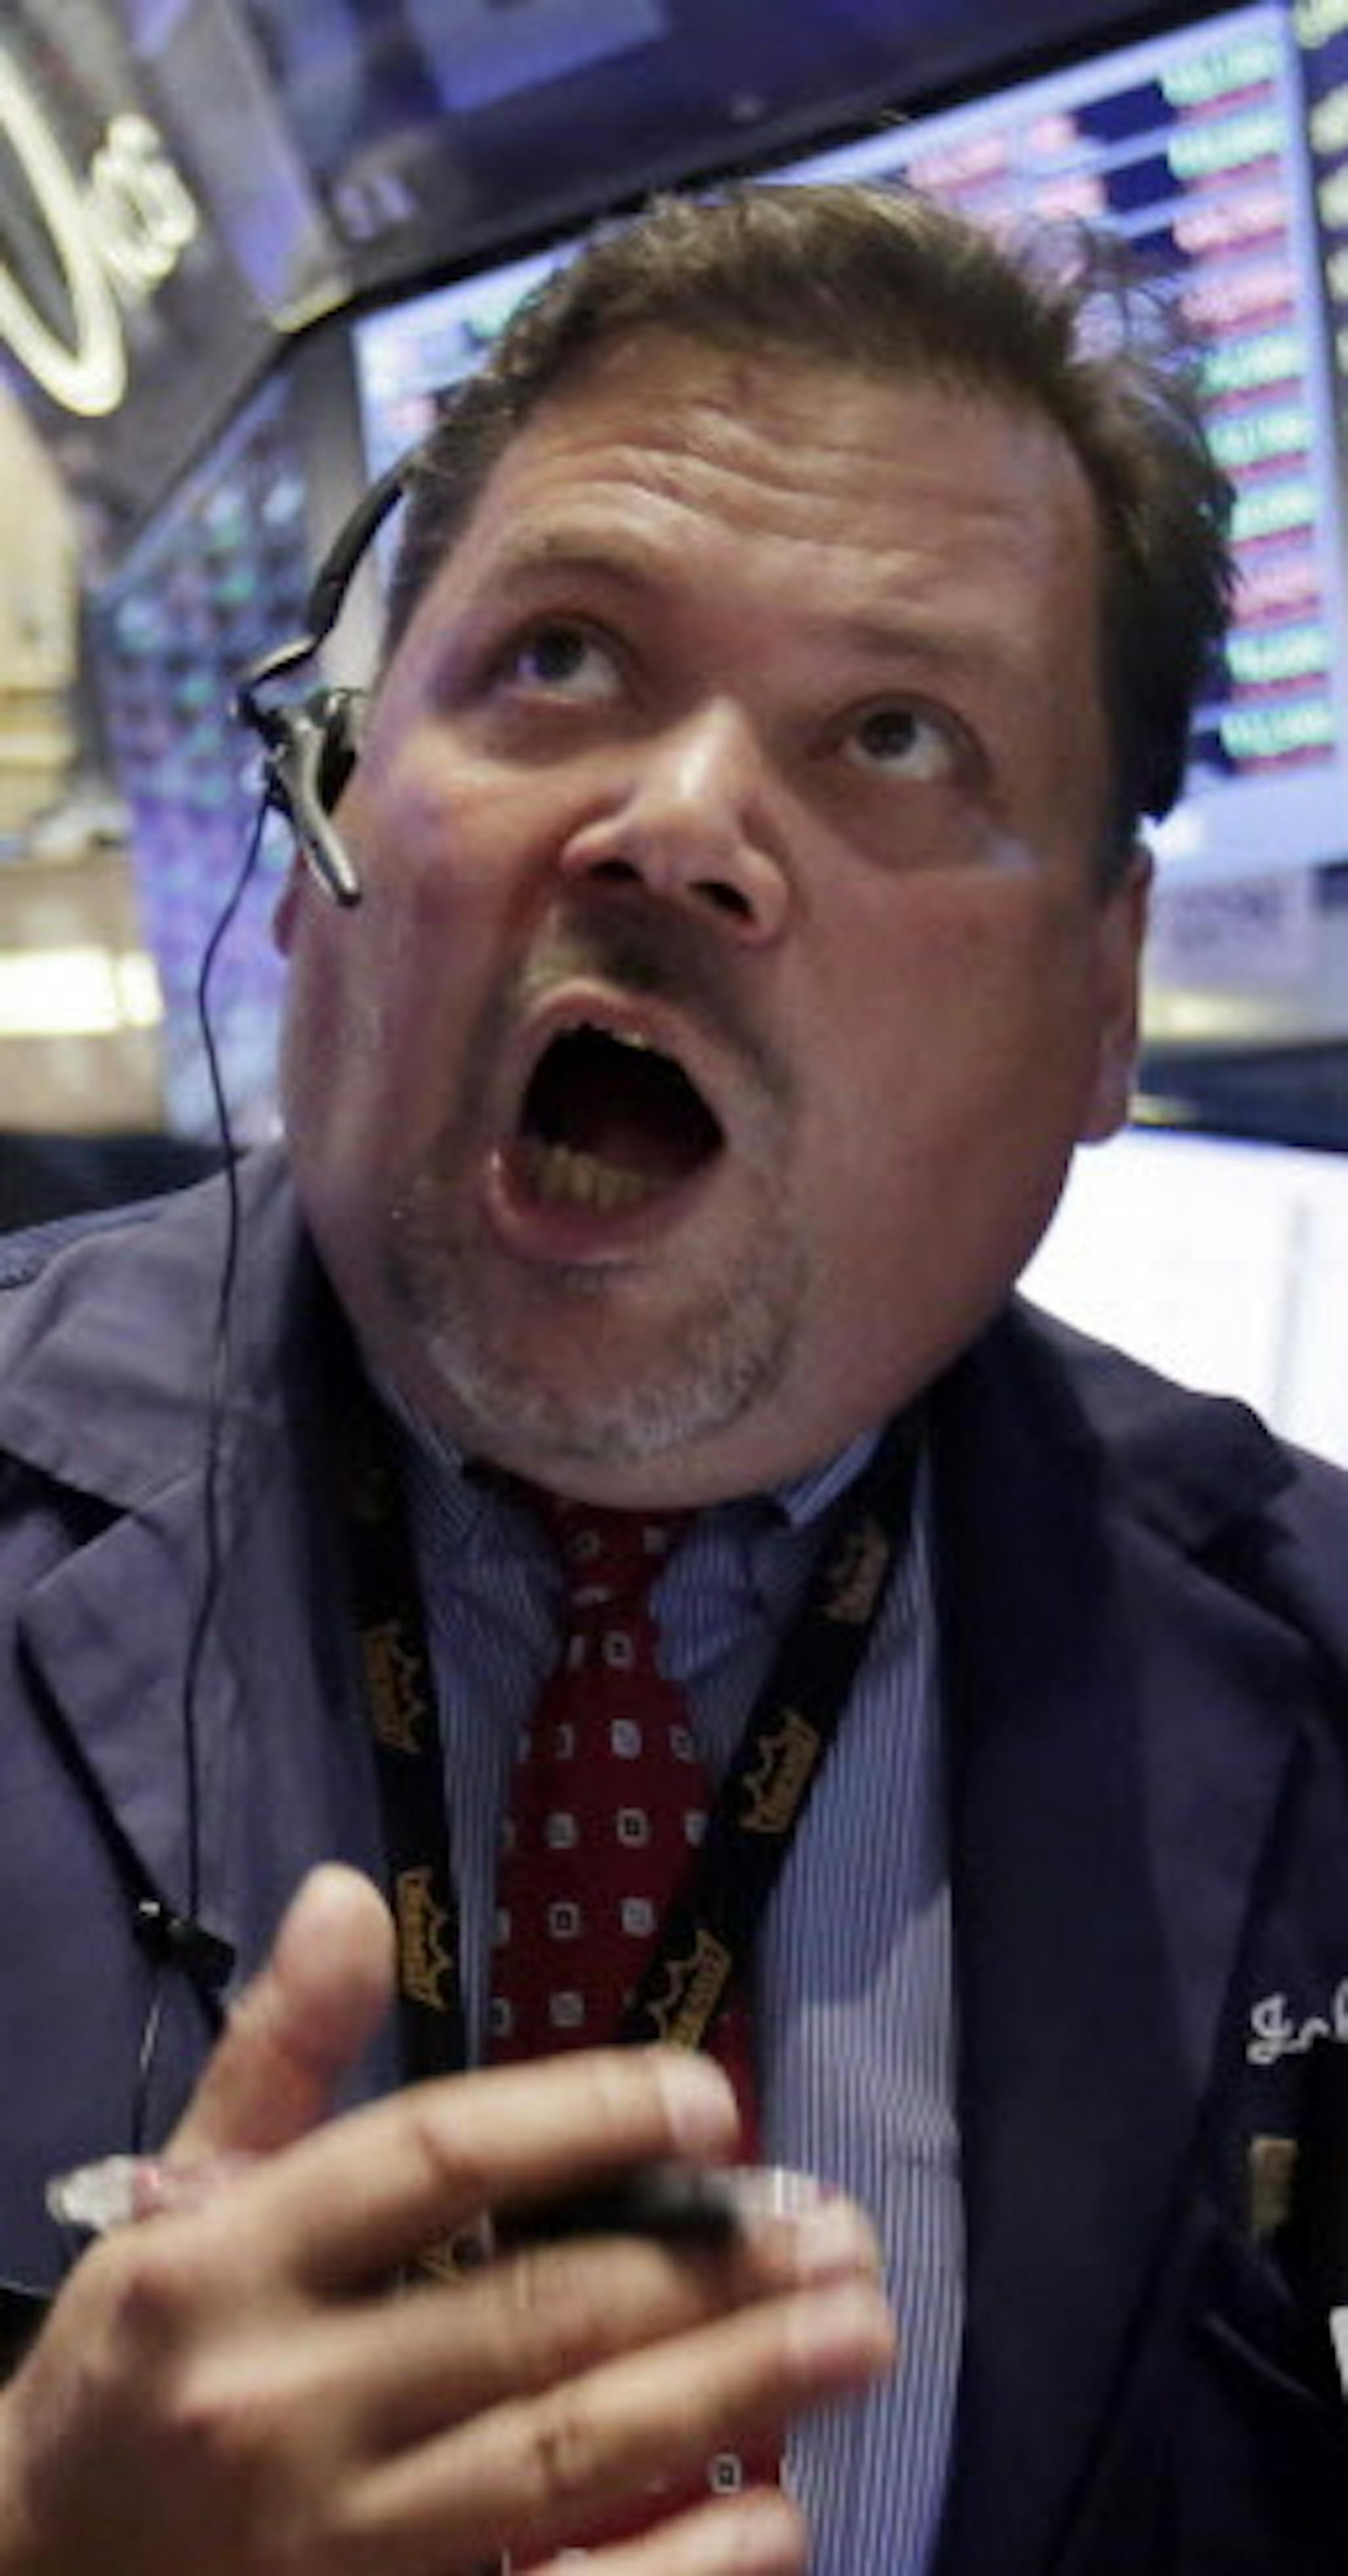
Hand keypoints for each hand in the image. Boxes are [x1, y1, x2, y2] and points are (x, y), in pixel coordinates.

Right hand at [0, 1870, 894, 2573]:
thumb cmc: (134, 2372)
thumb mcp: (179, 2199)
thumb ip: (278, 2054)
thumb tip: (348, 1894)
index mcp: (229, 2263)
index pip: (434, 2161)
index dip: (584, 2119)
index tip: (712, 2103)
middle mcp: (281, 2403)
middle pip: (531, 2317)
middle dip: (708, 2270)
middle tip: (842, 2235)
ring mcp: (330, 2549)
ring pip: (562, 2463)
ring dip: (730, 2396)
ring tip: (857, 2338)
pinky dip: (677, 2575)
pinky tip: (778, 2521)